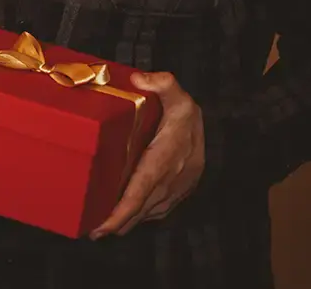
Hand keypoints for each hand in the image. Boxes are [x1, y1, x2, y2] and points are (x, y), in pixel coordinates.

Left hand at [91, 71, 204, 238]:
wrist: (219, 131)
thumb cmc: (188, 114)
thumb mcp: (179, 94)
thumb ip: (162, 83)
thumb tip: (139, 78)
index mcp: (165, 160)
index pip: (140, 192)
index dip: (120, 213)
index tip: (102, 226)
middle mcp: (170, 181)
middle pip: (139, 209)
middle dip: (116, 224)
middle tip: (90, 232)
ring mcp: (176, 190)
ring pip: (147, 213)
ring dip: (126, 222)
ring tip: (100, 228)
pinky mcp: (178, 193)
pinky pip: (157, 210)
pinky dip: (139, 216)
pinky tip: (125, 218)